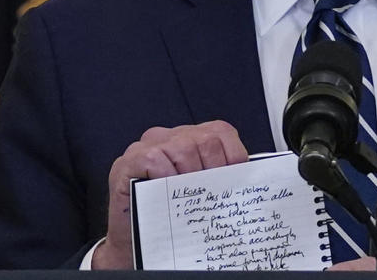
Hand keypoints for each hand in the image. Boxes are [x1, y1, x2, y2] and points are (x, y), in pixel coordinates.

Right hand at [92, 120, 247, 268]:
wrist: (135, 243)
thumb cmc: (170, 215)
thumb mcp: (201, 190)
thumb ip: (220, 177)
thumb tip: (246, 179)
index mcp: (191, 137)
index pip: (221, 132)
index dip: (233, 157)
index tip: (233, 182)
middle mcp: (170, 136)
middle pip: (206, 140)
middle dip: (214, 172)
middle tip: (210, 196)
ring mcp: (147, 145)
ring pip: (183, 148)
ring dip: (190, 178)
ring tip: (189, 199)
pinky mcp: (130, 159)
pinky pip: (154, 159)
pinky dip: (165, 178)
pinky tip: (166, 194)